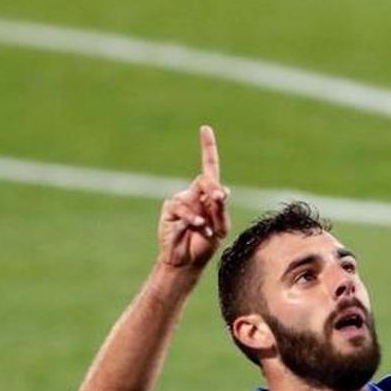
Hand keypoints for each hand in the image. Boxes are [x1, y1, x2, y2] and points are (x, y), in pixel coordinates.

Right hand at [158, 126, 230, 268]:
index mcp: (208, 195)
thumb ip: (220, 209)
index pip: (208, 167)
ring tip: (205, 229)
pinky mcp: (169, 210)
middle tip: (219, 201)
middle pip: (205, 180)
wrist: (187, 261)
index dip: (207, 148)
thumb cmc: (205, 244)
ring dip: (203, 215)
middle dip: (213, 191)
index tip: (205, 129)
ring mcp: (180, 201)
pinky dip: (192, 219)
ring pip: (193, 197)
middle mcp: (193, 193)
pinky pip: (181, 208)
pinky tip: (197, 228)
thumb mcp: (220, 227)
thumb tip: (222, 190)